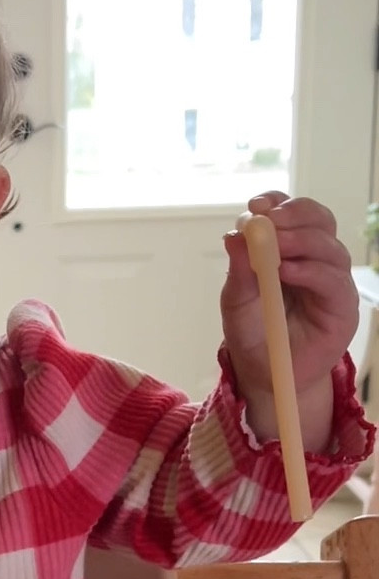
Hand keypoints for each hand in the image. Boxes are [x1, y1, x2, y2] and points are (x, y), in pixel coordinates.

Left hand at [220, 191, 358, 448]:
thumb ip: (239, 269)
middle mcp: (314, 258)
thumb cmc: (253, 334)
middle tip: (269, 221)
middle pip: (318, 219)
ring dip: (301, 241)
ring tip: (276, 251)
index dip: (277, 202)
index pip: (292, 211)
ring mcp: (331, 280)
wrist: (266, 376)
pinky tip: (288, 272)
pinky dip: (311, 271)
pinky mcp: (343, 305)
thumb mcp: (237, 300)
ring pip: (329, 245)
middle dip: (295, 214)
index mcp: (288, 248)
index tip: (256, 206)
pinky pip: (334, 279)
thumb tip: (235, 234)